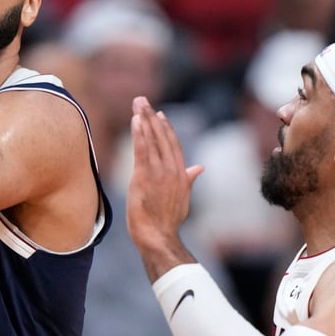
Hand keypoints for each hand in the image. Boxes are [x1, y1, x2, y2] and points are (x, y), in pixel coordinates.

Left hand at [126, 96, 203, 280]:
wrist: (158, 235)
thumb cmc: (167, 219)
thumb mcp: (183, 196)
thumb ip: (189, 178)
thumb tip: (199, 167)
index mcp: (180, 173)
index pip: (173, 144)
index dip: (165, 127)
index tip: (158, 114)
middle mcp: (172, 169)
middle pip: (162, 136)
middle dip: (151, 117)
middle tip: (142, 100)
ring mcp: (159, 172)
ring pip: (151, 139)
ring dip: (143, 119)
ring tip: (137, 104)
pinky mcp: (145, 176)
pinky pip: (142, 150)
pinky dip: (139, 134)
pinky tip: (135, 121)